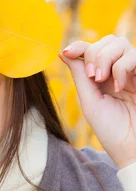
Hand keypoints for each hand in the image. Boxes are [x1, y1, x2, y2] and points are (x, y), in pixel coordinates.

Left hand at [59, 34, 135, 169]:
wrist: (133, 149)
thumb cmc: (112, 130)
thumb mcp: (90, 102)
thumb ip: (79, 76)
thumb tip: (63, 53)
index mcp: (103, 77)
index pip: (91, 49)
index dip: (78, 46)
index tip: (66, 52)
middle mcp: (119, 71)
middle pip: (106, 41)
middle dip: (93, 54)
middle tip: (92, 77)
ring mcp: (134, 72)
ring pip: (119, 43)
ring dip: (105, 59)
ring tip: (103, 81)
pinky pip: (134, 55)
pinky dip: (122, 68)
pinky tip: (120, 87)